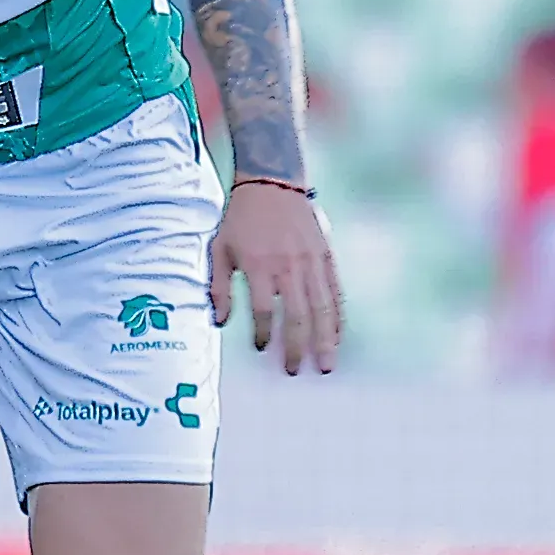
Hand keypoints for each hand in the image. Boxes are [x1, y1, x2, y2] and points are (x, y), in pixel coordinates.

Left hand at [210, 181, 342, 375]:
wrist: (272, 184)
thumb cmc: (240, 219)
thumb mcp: (218, 249)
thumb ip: (217, 286)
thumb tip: (219, 322)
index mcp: (259, 265)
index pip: (265, 310)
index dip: (264, 333)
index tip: (261, 349)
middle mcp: (288, 267)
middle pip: (297, 315)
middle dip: (297, 347)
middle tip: (294, 370)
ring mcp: (311, 262)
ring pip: (322, 308)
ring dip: (324, 340)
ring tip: (325, 365)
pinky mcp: (326, 257)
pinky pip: (335, 293)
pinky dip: (336, 317)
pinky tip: (336, 337)